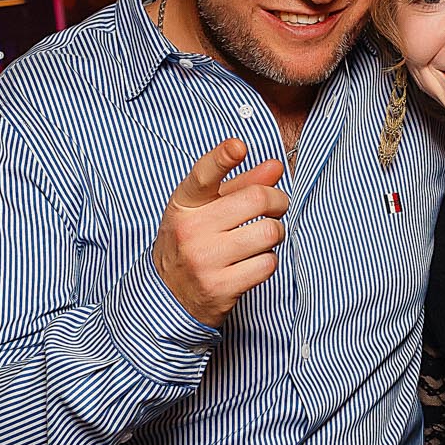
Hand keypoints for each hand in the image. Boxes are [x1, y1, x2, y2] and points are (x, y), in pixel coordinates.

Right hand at [152, 139, 288, 328]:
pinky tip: (254, 262)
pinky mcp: (220, 287)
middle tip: (276, 207)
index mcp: (184, 205)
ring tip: (263, 237)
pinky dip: (269, 261)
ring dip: (276, 234)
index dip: (222, 158)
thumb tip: (275, 166)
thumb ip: (241, 185)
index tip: (238, 146)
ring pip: (269, 232)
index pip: (203, 175)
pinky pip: (268, 264)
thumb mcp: (205, 210)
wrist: (166, 298)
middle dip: (278, 201)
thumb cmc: (192, 244)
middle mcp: (190, 230)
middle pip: (257, 200)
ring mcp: (204, 260)